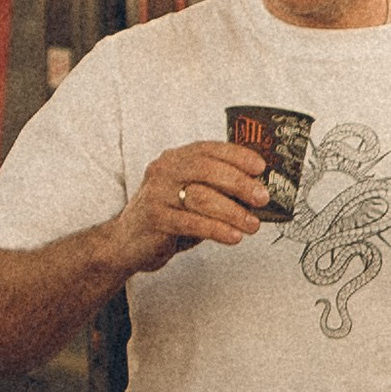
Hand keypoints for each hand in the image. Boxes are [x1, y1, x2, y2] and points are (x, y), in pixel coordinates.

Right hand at [120, 142, 270, 270]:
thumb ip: (218, 190)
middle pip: (206, 169)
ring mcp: (157, 193)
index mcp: (176, 159)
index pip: (209, 149)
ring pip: (200, 197)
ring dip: (233, 212)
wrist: (127, 241)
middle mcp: (164, 170)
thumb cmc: (169, 216)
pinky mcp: (154, 218)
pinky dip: (216, 229)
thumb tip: (260, 193)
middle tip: (262, 198)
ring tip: (253, 225)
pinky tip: (233, 236)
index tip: (260, 167)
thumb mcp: (192, 196)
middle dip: (239, 183)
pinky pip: (191, 222)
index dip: (237, 155)